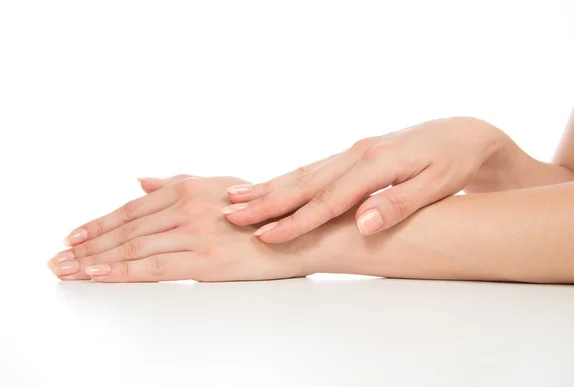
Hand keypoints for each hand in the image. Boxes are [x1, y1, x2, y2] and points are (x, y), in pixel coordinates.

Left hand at [47, 176, 313, 281]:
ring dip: (94, 259)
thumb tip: (141, 182)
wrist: (300, 232)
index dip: (96, 224)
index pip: (130, 209)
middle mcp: (186, 207)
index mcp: (187, 187)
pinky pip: (154, 266)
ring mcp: (194, 233)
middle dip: (86, 244)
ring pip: (132, 246)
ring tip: (67, 269)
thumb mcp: (219, 186)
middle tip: (58, 258)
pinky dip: (121, 270)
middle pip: (124, 228)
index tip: (73, 236)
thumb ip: (177, 183)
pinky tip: (99, 274)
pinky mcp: (205, 261)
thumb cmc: (263, 210)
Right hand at [222, 116, 504, 242]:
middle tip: (231, 215)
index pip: (329, 200)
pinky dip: (287, 179)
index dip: (296, 221)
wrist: (463, 132)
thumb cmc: (452, 162)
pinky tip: (270, 185)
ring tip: (236, 198)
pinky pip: (313, 168)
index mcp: (377, 164)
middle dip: (266, 201)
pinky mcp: (353, 154)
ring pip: (303, 173)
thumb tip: (362, 224)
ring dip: (269, 187)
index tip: (266, 236)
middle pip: (305, 182)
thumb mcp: (436, 186)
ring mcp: (352, 151)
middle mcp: (357, 154)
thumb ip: (397, 204)